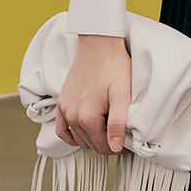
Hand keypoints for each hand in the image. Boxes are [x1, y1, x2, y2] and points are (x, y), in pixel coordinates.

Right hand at [55, 34, 131, 155]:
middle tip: (120, 132)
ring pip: (79, 139)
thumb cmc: (113, 65)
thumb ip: (119, 122)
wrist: (99, 43)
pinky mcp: (62, 102)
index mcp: (87, 118)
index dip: (119, 146)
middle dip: (107, 142)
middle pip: (92, 145)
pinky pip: (61, 129)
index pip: (104, 147)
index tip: (128, 140)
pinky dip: (71, 135)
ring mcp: (65, 109)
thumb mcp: (122, 93)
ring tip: (107, 127)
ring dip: (92, 138)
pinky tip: (82, 132)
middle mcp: (72, 116)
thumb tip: (116, 147)